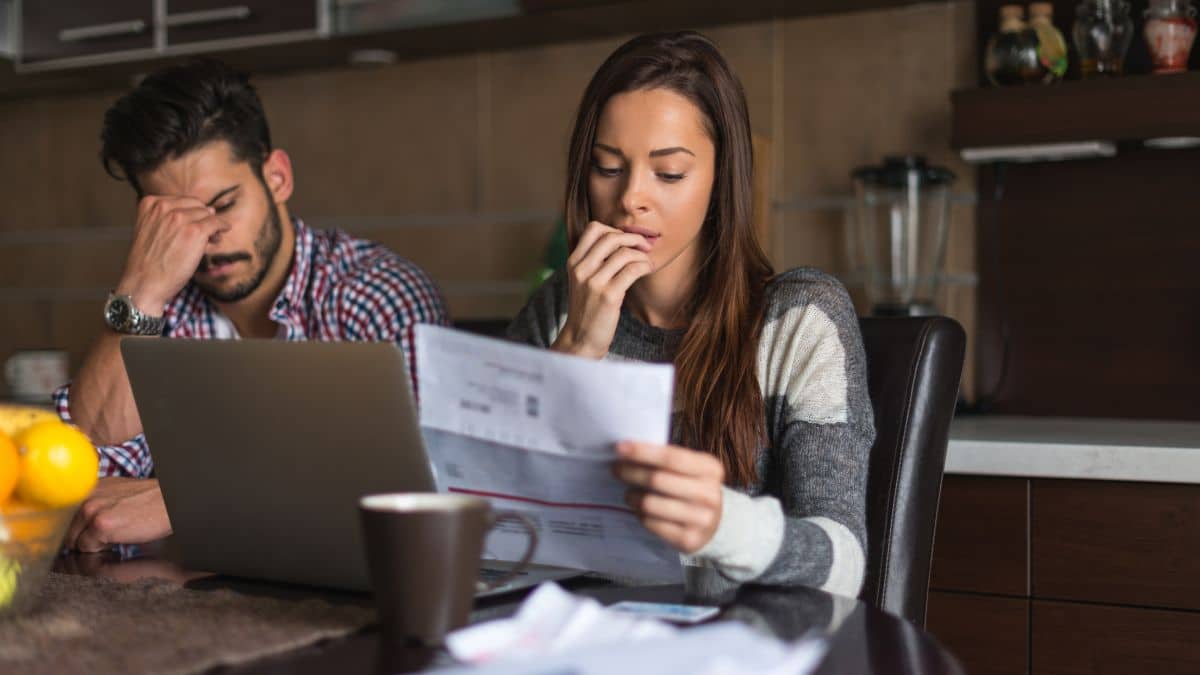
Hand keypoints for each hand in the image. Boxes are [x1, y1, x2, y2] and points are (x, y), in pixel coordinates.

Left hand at [63, 477, 172, 551]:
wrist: (169, 503)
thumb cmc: (149, 502)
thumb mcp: (117, 493)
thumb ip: (96, 503)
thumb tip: (77, 525)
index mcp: (89, 487)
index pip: (65, 516)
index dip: (74, 529)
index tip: (81, 536)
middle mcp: (86, 496)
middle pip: (67, 530)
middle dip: (82, 538)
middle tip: (105, 537)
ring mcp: (91, 510)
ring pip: (74, 541)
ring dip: (90, 545)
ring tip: (113, 537)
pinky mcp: (100, 525)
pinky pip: (87, 549)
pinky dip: (100, 550)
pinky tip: (118, 540)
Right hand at [115, 196, 230, 313]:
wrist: (144, 283)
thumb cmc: (148, 262)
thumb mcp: (150, 230)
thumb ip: (170, 218)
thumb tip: (209, 209)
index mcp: (150, 203)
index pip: (181, 200)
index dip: (191, 213)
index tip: (193, 225)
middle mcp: (164, 207)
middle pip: (196, 205)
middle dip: (202, 218)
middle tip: (205, 233)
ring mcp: (179, 218)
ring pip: (207, 214)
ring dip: (212, 225)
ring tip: (211, 238)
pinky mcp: (195, 231)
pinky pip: (216, 222)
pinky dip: (222, 226)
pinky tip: (223, 231)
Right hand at [552, 221, 652, 358]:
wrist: (581, 339)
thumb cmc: (587, 309)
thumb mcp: (582, 281)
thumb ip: (594, 262)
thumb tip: (621, 241)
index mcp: (573, 263)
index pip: (593, 229)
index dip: (614, 229)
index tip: (626, 241)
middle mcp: (581, 270)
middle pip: (611, 237)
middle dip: (633, 239)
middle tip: (645, 247)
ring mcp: (594, 283)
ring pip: (624, 253)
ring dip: (642, 255)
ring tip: (648, 262)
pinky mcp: (609, 296)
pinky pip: (632, 270)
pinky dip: (645, 266)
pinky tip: (647, 270)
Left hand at [612, 441, 724, 553]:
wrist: (716, 523)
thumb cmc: (693, 488)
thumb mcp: (691, 468)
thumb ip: (667, 458)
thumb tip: (628, 451)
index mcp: (710, 469)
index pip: (671, 457)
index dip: (643, 452)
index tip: (620, 447)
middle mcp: (709, 494)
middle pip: (658, 479)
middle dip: (631, 472)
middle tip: (616, 469)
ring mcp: (701, 519)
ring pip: (650, 503)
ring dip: (632, 496)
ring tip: (628, 493)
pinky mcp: (688, 539)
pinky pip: (651, 523)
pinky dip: (640, 514)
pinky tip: (639, 509)